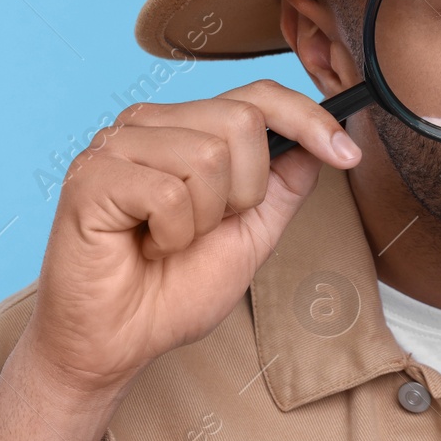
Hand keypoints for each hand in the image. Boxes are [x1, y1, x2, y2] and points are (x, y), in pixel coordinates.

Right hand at [24, 78, 360, 394]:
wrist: (117, 342)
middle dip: (244, 191)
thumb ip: (283, 185)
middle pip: (240, 121)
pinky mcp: (91, 175)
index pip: (257, 97)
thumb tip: (321, 143)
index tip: (348, 155)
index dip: (309, 119)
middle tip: (205, 228)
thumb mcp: (251, 234)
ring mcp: (116, 144)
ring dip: (203, 218)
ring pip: (207, 156)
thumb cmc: (172, 291)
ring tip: (170, 239)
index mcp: (185, 130)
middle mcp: (150, 125)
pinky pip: (167, 192)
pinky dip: (171, 233)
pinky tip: (146, 245)